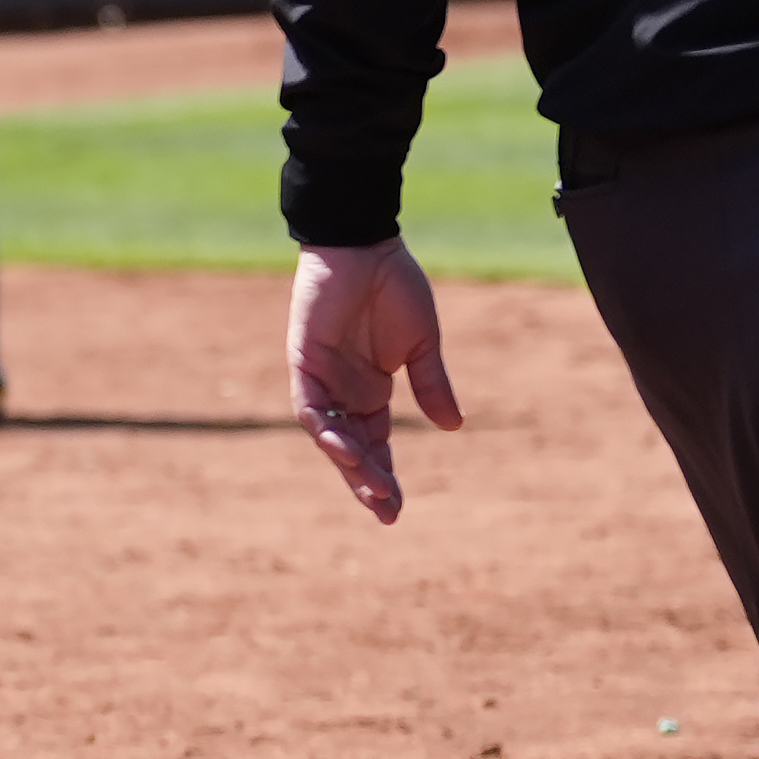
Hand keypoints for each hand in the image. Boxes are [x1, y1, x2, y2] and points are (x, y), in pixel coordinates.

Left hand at [284, 235, 458, 522]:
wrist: (366, 245)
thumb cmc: (393, 287)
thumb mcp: (421, 344)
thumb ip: (432, 385)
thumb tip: (453, 427)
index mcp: (371, 391)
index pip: (376, 445)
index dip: (385, 476)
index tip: (399, 508)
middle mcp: (344, 393)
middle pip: (353, 450)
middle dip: (367, 483)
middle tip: (387, 513)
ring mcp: (322, 381)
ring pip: (331, 437)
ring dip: (349, 465)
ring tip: (372, 491)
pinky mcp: (304, 364)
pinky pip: (310, 407)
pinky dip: (326, 430)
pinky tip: (345, 451)